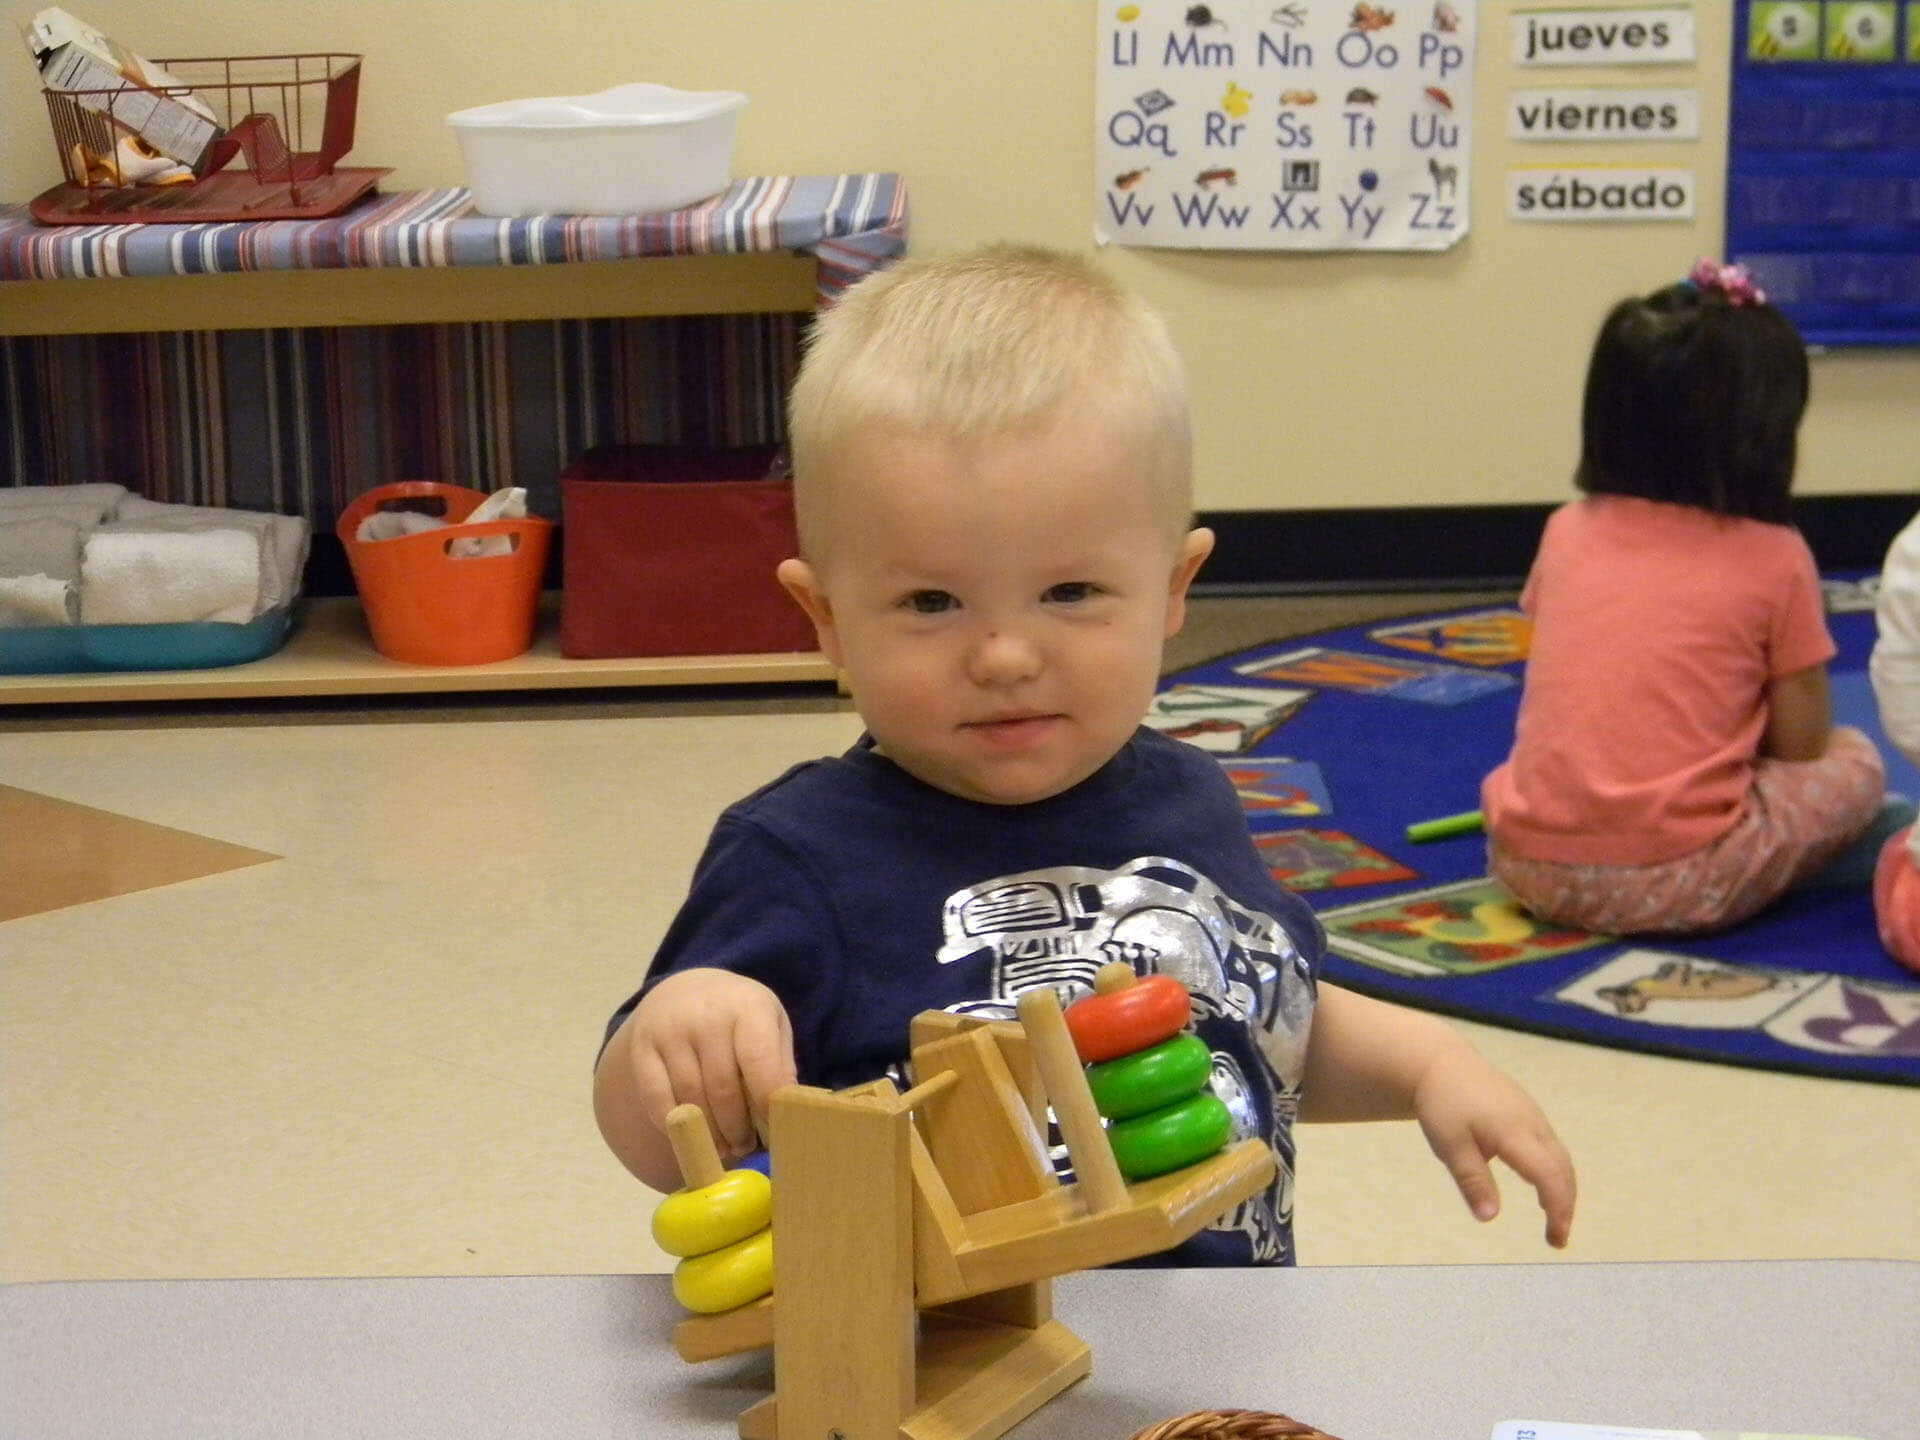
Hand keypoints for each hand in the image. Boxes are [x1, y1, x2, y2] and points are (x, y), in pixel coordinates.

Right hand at [625, 969, 795, 1162]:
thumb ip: (780, 1065)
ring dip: (708, 1134)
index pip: (759, 1061)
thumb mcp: (770, 1026)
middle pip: (722, 1088)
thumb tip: (785, 1113)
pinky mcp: (642, 1048)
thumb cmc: (739, 1016)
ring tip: (723, 1148)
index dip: (767, 1103)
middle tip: (745, 1148)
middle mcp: (706, 1016)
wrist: (687, 990)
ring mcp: (670, 1031)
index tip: (774, 1131)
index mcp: (747, 1007)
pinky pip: (656, 1098)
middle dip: (737, 1128)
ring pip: (690, 1098)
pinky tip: (690, 1134)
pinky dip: (674, 1125)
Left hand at [1413, 1044, 1576, 1247]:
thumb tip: (1490, 1217)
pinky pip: (1551, 1146)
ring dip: (1562, 1189)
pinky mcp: (1529, 1111)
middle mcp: (1532, 1123)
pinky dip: (1555, 1172)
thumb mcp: (1450, 1146)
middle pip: (1562, 1168)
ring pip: (1560, 1157)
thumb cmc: (1442, 1105)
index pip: (1549, 1175)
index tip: (1557, 1237)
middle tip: (1556, 1239)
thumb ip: (1472, 1181)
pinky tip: (1542, 1187)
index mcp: (1513, 1132)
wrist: (1441, 1062)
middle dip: (1565, 1205)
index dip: (1559, 1208)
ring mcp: (1533, 1115)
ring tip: (1553, 1220)